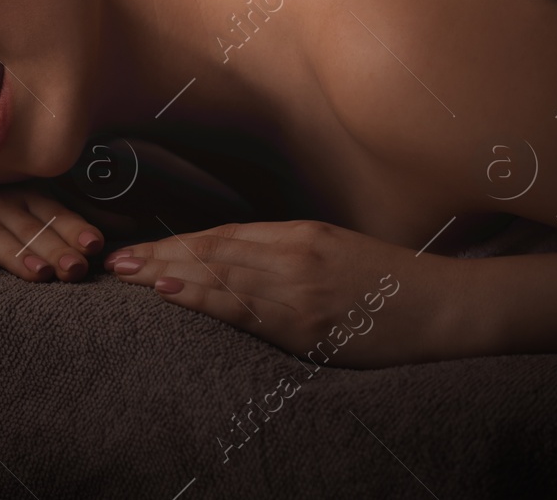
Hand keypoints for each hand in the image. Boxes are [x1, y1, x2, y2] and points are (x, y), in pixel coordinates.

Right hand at [0, 162, 104, 281]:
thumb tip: (124, 224)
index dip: (72, 228)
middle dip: (53, 248)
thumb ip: (62, 213)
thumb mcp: (17, 192)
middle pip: (26, 226)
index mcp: (17, 192)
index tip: (96, 245)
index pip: (49, 212)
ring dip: (16, 253)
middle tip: (77, 269)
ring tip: (39, 274)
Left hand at [102, 220, 458, 367]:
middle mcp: (295, 253)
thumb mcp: (340, 255)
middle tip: (110, 261)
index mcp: (302, 234)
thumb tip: (238, 267)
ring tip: (125, 275)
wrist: (446, 309)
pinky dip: (204, 297)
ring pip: (220, 274)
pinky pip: (246, 308)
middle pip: (212, 250)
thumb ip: (290, 258)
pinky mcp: (309, 322)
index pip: (224, 235)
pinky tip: (172, 292)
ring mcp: (301, 287)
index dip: (177, 242)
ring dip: (167, 273)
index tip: (137, 249)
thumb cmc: (393, 288)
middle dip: (158, 256)